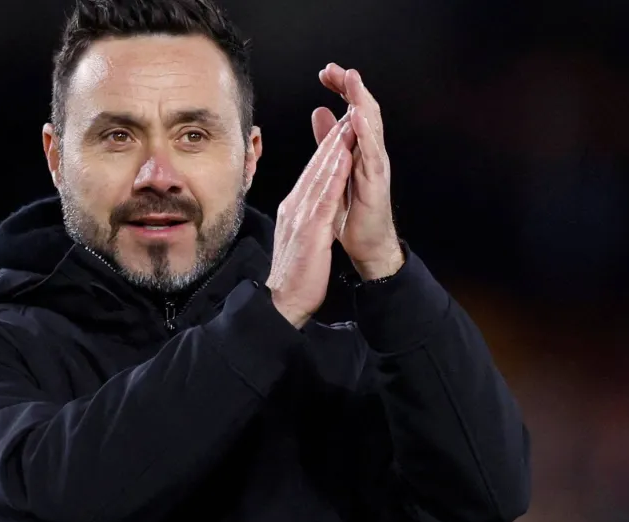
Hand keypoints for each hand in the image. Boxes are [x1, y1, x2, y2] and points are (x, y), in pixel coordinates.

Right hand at [266, 114, 356, 327]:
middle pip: (316, 167)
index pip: (313, 174)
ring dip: (333, 147)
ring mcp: (300, 216)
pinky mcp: (310, 229)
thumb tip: (306, 209)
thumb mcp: (299, 239)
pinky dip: (334, 173)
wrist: (282, 302)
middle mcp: (295, 206)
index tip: (340, 129)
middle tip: (345, 113)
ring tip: (346, 123)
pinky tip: (342, 157)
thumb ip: (303, 219)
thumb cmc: (293, 275)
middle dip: (331, 139)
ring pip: (320, 175)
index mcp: (294, 209)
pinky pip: (324, 195)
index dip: (327, 150)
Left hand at [313, 63, 403, 279]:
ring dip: (361, 101)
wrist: (366, 246)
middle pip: (363, 111)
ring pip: (371, 127)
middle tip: (337, 68)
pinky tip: (356, 116)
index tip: (326, 72)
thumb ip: (329, 142)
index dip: (341, 90)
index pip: (351, 111)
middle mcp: (370, 153)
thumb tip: (321, 112)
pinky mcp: (375, 182)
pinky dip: (364, 133)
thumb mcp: (335, 171)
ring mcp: (375, 166)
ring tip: (351, 79)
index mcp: (359, 150)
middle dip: (351, 88)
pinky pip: (371, 153)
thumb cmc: (352, 212)